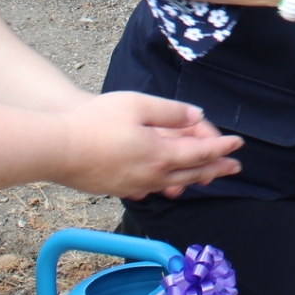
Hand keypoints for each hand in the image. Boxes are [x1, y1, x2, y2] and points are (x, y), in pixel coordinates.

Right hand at [57, 90, 242, 198]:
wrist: (57, 149)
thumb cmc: (94, 122)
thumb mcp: (137, 105)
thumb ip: (170, 112)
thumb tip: (196, 116)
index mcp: (160, 154)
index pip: (200, 152)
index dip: (221, 147)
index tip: (238, 144)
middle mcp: (151, 175)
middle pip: (191, 173)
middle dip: (215, 168)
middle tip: (234, 167)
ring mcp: (134, 185)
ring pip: (172, 184)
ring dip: (193, 179)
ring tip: (206, 178)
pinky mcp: (118, 189)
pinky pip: (150, 189)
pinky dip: (166, 186)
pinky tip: (166, 185)